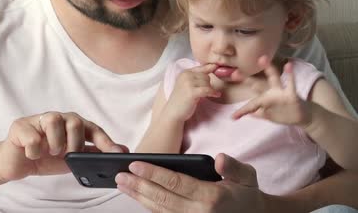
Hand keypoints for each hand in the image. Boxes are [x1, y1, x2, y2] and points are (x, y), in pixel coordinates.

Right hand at [0, 111, 126, 181]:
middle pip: (74, 119)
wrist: (14, 163)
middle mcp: (56, 119)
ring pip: (53, 120)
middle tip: (68, 155)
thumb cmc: (43, 158)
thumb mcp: (70, 160)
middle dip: (75, 141)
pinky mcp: (20, 126)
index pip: (92, 128)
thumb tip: (121, 151)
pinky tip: (32, 154)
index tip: (116, 153)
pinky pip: (32, 136)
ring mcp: (37, 120)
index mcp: (70, 126)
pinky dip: (34, 151)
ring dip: (54, 142)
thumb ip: (92, 154)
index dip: (105, 140)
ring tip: (49, 152)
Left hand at [115, 153, 265, 212]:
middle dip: (139, 186)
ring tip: (122, 184)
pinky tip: (137, 196)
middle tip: (120, 175)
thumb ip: (233, 167)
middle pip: (162, 198)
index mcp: (212, 197)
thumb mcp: (247, 177)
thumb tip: (219, 158)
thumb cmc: (246, 194)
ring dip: (139, 197)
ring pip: (160, 210)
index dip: (153, 173)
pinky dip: (148, 206)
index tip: (135, 164)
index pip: (176, 183)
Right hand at [164, 63, 220, 121]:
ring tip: (204, 96)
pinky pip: (207, 90)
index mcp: (184, 72)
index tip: (217, 67)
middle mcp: (185, 75)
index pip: (201, 67)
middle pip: (206, 76)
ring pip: (207, 83)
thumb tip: (214, 66)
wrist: (173, 112)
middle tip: (203, 92)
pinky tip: (216, 95)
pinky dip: (213, 92)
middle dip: (207, 84)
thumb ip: (198, 76)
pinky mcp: (191, 92)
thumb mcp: (189, 84)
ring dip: (209, 90)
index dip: (210, 68)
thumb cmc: (182, 99)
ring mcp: (188, 83)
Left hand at [231, 56, 310, 126]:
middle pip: (257, 85)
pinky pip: (291, 84)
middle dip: (247, 79)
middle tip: (234, 74)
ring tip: (262, 59)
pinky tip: (288, 64)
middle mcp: (271, 93)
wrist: (303, 116)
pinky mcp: (292, 94)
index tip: (233, 117)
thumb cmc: (284, 114)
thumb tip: (248, 114)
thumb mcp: (270, 116)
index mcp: (265, 99)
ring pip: (273, 79)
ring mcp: (281, 92)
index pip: (251, 103)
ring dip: (269, 69)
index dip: (243, 110)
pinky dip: (290, 74)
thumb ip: (259, 113)